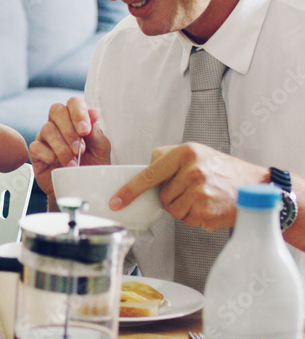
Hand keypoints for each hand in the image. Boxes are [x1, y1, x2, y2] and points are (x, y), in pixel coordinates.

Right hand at [28, 97, 110, 195]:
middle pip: (56, 110)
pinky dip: (48, 155)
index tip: (85, 130)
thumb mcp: (100, 151)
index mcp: (76, 120)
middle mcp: (59, 125)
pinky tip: (57, 164)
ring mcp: (46, 138)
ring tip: (73, 163)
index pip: (73, 103)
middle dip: (69, 130)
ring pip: (47, 129)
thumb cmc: (91, 168)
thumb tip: (93, 113)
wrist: (81, 189)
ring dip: (62, 147)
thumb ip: (96, 132)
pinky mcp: (36, 152)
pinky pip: (36, 146)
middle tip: (80, 149)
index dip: (78, 113)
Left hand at [110, 143, 267, 230]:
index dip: (130, 190)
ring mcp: (201, 192)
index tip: (116, 201)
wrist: (256, 185)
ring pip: (172, 210)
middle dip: (172, 196)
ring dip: (183, 208)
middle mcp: (192, 171)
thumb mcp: (194, 152)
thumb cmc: (222, 169)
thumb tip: (142, 172)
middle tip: (192, 189)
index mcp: (185, 153)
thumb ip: (166, 158)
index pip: (149, 174)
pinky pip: (186, 220)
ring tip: (202, 197)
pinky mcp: (208, 210)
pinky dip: (194, 217)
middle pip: (161, 196)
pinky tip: (208, 206)